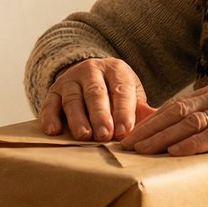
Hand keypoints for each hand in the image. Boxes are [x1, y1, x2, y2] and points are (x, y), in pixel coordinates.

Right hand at [38, 57, 153, 141]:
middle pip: (96, 93)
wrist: (89, 76)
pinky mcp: (53, 91)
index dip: (123, 112)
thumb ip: (141, 109)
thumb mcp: (131, 94)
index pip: (121, 90)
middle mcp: (91, 71)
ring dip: (78, 118)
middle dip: (100, 115)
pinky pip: (49, 104)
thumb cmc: (116, 92)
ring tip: (84, 136)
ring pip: (73, 99)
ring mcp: (70, 80)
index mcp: (116, 70)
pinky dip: (50, 117)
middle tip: (104, 136)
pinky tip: (53, 131)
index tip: (124, 132)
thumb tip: (158, 122)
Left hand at [120, 80, 207, 155]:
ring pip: (191, 122)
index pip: (176, 104)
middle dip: (149, 129)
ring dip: (163, 137)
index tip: (130, 134)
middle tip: (125, 145)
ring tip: (142, 150)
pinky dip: (194, 143)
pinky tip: (177, 152)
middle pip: (176, 111)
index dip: (151, 119)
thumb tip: (189, 132)